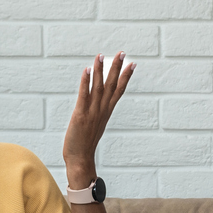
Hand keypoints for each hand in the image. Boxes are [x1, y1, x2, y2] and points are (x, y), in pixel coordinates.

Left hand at [63, 52, 134, 182]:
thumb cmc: (85, 144)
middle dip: (117, 68)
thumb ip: (98, 112)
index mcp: (106, 112)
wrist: (80, 159)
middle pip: (112, 86)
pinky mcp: (81, 115)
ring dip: (101, 71)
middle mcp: (102, 110)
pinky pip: (84, 96)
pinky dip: (86, 82)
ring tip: (102, 56)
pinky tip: (87, 70)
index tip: (132, 63)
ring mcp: (92, 112)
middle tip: (122, 53)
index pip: (119, 90)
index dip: (126, 76)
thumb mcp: (95, 124)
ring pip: (99, 87)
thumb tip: (98, 103)